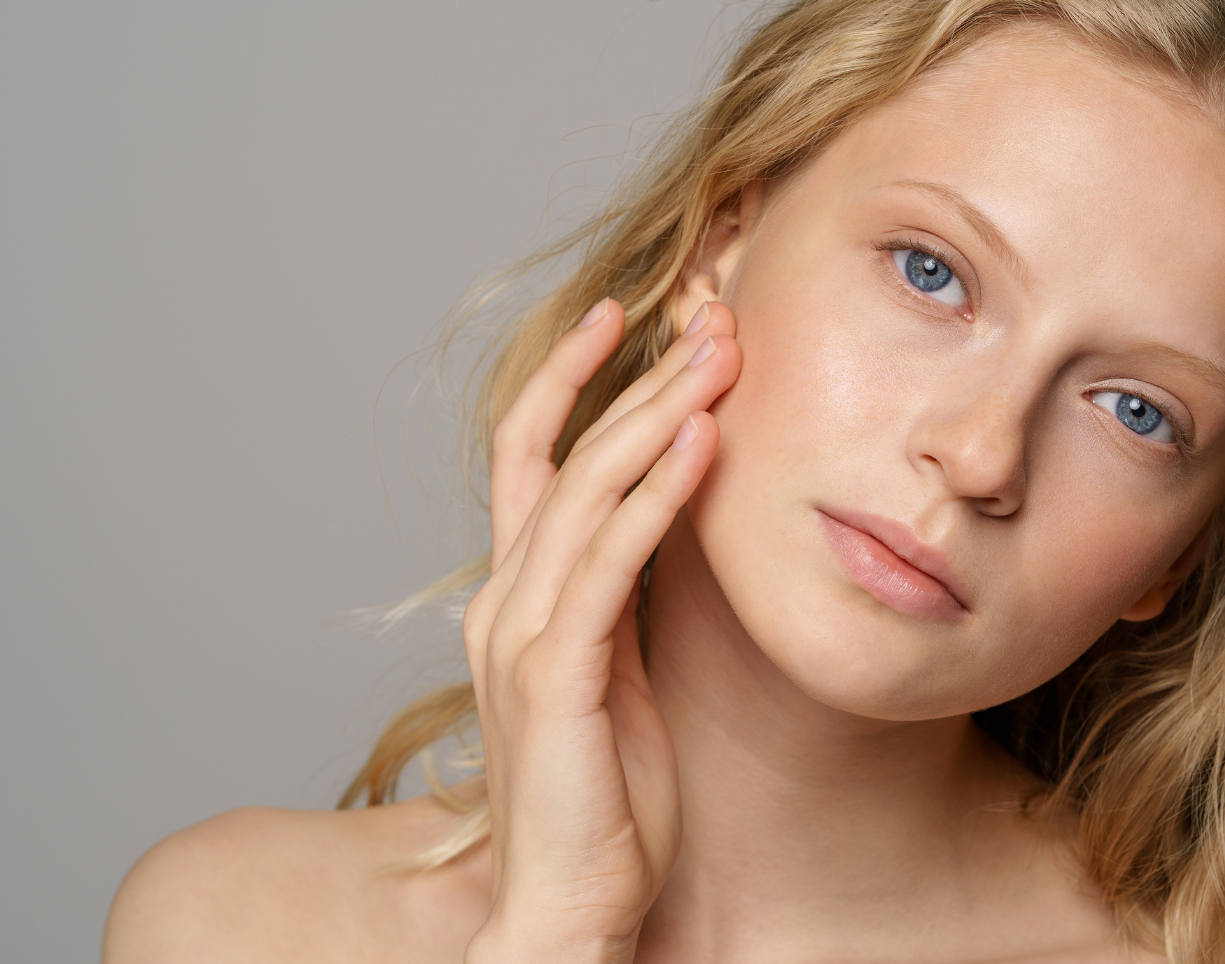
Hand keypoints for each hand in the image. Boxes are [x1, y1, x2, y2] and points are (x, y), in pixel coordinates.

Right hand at [461, 299, 740, 962]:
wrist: (567, 905)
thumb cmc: (601, 799)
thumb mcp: (615, 676)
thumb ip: (620, 600)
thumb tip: (664, 527)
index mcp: (515, 600)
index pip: (533, 462)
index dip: (572, 384)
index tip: (627, 320)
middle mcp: (504, 603)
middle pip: (564, 457)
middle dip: (638, 380)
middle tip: (709, 319)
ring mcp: (522, 637)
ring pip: (584, 493)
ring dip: (656, 416)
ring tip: (719, 358)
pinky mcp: (556, 677)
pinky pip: (610, 563)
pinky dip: (656, 497)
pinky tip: (702, 443)